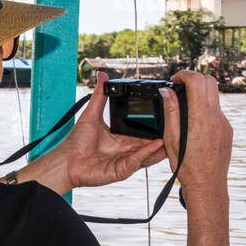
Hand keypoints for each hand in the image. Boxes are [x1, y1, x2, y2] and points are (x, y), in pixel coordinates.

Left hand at [57, 72, 166, 188]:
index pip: (143, 132)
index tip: (168, 114)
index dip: (155, 126)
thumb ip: (100, 95)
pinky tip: (158, 143)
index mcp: (122, 138)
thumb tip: (102, 75)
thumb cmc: (76, 142)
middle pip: (150, 143)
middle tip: (179, 125)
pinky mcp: (122, 170)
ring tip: (176, 136)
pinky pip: (138, 160)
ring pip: (149, 153)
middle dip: (164, 136)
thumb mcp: (92, 114)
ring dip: (162, 145)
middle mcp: (126, 150)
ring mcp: (126, 161)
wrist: (65, 162)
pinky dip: (148, 152)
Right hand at [162, 70, 232, 194]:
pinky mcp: (228, 129)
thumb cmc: (186, 166)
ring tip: (183, 105)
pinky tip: (193, 122)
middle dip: (193, 79)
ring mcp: (225, 123)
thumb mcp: (171, 138)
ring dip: (200, 92)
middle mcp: (217, 116)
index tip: (173, 80)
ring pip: (214, 95)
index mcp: (201, 117)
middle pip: (209, 81)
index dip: (183, 74)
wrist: (207, 184)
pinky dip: (205, 107)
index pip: (197, 81)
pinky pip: (217, 110)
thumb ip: (170, 111)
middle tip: (178, 87)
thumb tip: (166, 91)